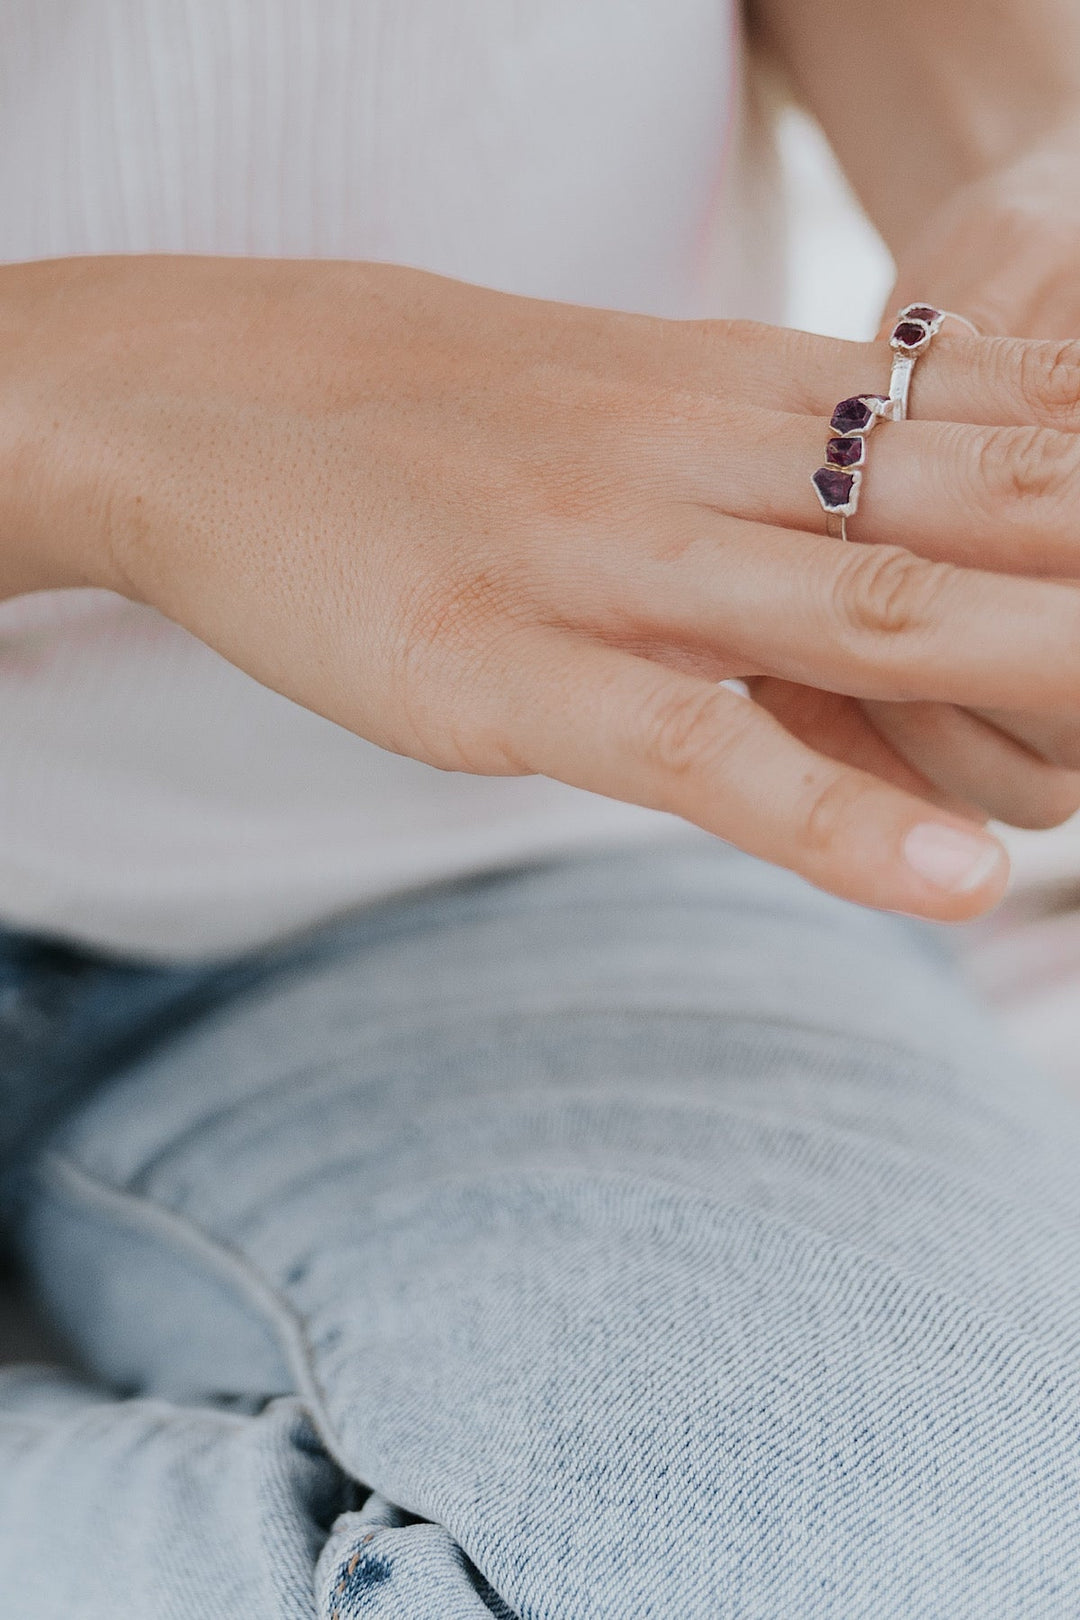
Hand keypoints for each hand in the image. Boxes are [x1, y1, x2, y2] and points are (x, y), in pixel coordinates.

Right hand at [6, 258, 1079, 919]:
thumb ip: (755, 458)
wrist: (205, 392)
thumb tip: (880, 529)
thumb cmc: (420, 416)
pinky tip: (956, 880)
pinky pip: (698, 747)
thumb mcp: (616, 405)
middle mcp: (701, 457)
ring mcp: (606, 561)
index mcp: (735, 390)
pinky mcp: (503, 673)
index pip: (988, 418)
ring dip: (1051, 665)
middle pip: (979, 507)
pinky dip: (835, 816)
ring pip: (875, 612)